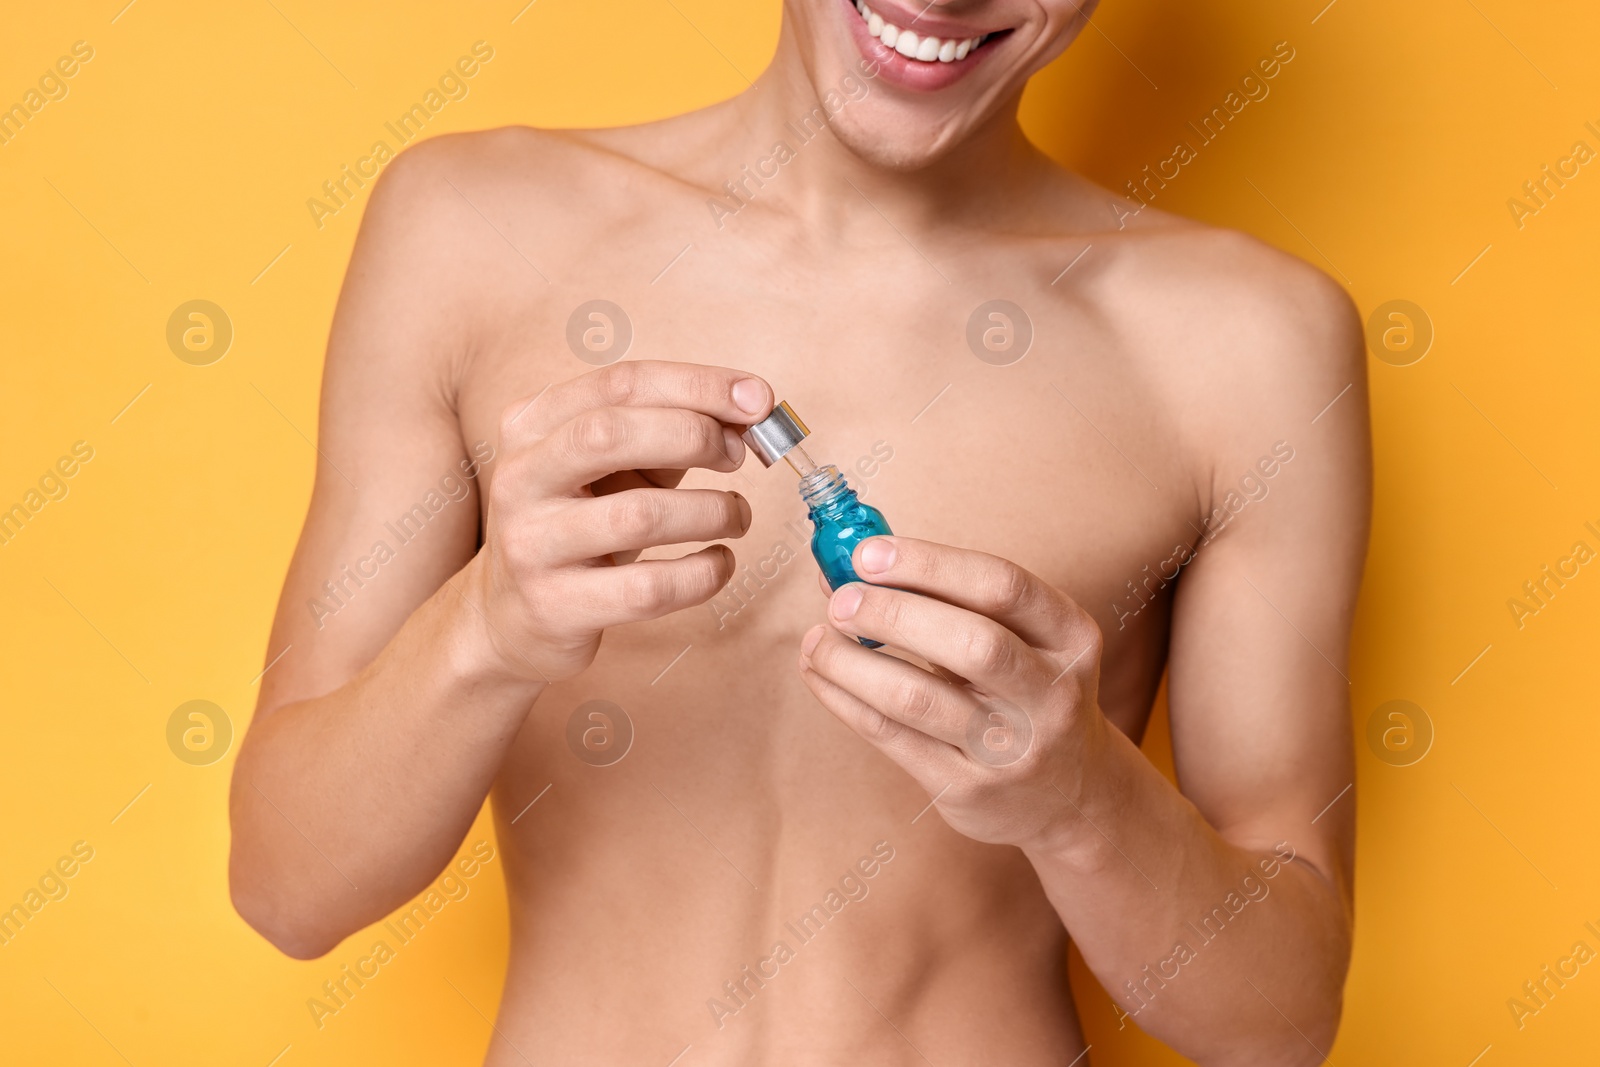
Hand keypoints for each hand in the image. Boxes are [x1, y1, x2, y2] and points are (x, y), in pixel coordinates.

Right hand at [462, 360, 772, 682]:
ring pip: (638, 516)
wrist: (512, 615)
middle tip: (739, 456)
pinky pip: (648, 588)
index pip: (620, 383)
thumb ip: (672, 434)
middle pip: (611, 434)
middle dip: (694, 436)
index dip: (698, 384)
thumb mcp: (613, 467)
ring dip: (711, 511)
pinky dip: (702, 573)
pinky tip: (719, 564)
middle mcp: (521, 477)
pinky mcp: (554, 606)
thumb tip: (749, 413)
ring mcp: (531, 544)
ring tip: (736, 516)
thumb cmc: (581, 525)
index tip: (757, 399)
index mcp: (532, 425)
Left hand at [797, 536, 1108, 850]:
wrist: (1073, 794)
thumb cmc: (1025, 693)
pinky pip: (892, 736)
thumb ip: (943, 600)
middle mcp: (1052, 693)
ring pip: (919, 697)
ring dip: (853, 662)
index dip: (930, 564)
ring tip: (818, 640)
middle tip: (840, 601)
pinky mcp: (969, 790)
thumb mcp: (1019, 641)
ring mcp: (1012, 749)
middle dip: (893, 613)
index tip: (870, 554)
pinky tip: (821, 675)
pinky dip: (845, 699)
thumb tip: (845, 570)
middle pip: (971, 643)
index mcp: (1070, 638)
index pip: (1003, 586)